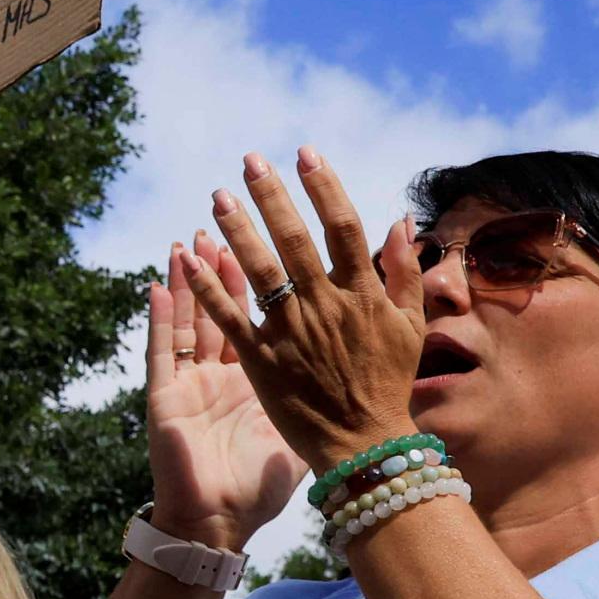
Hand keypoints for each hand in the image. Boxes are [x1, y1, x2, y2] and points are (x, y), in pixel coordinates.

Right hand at [147, 230, 302, 548]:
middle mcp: (223, 369)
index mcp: (259, 373)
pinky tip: (158, 284)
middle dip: (232, 252)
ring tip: (192, 235)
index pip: (267, 311)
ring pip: (192, 315)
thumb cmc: (255, 485)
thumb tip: (358, 364)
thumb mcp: (299, 432)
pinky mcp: (168, 396)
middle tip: (233, 210)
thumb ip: (327, 396)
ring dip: (193, 274)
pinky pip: (164, 349)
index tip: (284, 233)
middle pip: (229, 300)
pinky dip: (160, 316)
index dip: (273, 272)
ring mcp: (192, 379)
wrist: (216, 522)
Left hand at [189, 148, 426, 475]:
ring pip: (259, 271)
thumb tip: (399, 220)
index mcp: (363, 294)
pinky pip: (229, 318)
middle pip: (294, 239)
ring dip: (236, 230)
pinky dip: (208, 288)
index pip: (342, 227)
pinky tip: (188, 259)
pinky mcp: (261, 361)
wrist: (364, 444)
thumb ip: (403, 272)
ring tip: (217, 197)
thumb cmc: (387, 383)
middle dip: (271, 196)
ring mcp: (291, 333)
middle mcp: (326, 306)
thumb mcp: (409, 326)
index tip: (305, 154)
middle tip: (249, 162)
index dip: (324, 187)